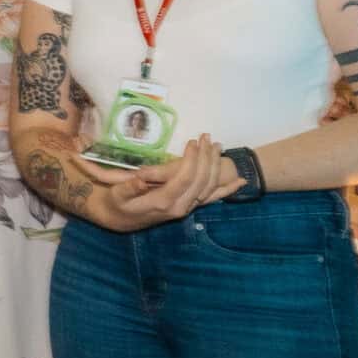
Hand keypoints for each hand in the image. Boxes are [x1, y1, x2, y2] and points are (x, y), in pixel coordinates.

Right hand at [79, 134, 223, 230]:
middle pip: (201, 180)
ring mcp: (187, 208)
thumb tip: (140, 179)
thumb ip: (129, 188)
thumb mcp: (117, 195)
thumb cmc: (116, 203)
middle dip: (206, 157)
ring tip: (216, 145)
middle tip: (205, 137)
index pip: (185, 179)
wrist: (120, 220)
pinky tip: (241, 182)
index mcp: (163, 202)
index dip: (192, 160)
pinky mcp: (190, 207)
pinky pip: (212, 199)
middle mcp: (180, 207)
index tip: (192, 142)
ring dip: (216, 165)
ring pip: (209, 187)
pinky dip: (228, 190)